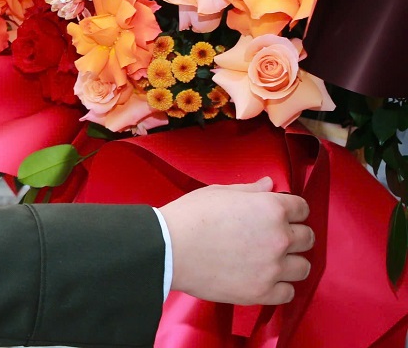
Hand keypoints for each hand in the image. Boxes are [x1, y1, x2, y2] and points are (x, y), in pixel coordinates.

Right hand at [160, 176, 312, 305]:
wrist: (169, 248)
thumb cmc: (191, 216)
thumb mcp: (219, 192)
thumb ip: (250, 190)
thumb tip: (269, 184)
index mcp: (271, 208)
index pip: (302, 209)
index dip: (292, 211)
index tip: (282, 216)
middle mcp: (279, 237)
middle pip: (307, 238)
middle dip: (295, 236)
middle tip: (275, 238)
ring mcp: (273, 267)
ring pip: (303, 267)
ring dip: (291, 263)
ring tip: (271, 261)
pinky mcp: (262, 292)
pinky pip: (288, 292)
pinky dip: (279, 287)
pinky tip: (264, 278)